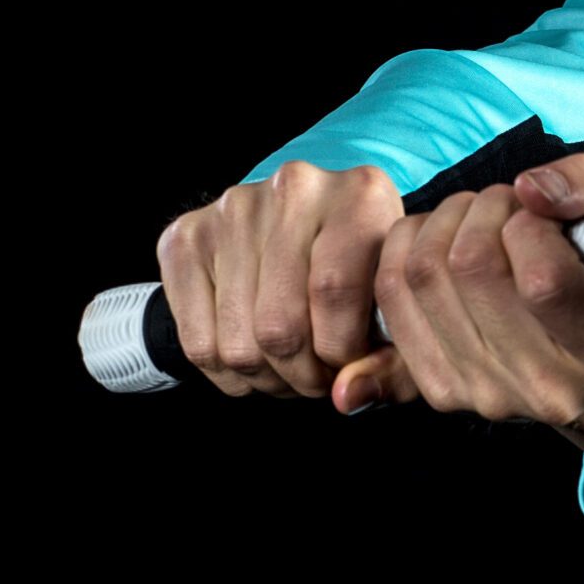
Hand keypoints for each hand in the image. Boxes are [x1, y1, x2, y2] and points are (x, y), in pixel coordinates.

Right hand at [155, 161, 400, 400]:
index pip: (334, 292)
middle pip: (279, 325)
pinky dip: (226, 374)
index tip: (349, 366)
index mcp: (360, 194)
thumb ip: (394, 357)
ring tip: (290, 367)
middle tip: (318, 377)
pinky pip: (197, 343)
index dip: (341, 352)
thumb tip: (349, 395)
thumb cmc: (366, 266)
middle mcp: (293, 189)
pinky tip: (256, 360)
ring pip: (238, 343)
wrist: (314, 218)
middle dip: (303, 375)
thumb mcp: (397, 300)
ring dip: (267, 378)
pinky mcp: (186, 237)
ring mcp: (232, 210)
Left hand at [332, 154, 583, 445]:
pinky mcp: (446, 392)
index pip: (542, 281)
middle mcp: (553, 390)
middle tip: (513, 204)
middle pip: (471, 268)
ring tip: (484, 220)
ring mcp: (493, 398)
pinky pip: (392, 300)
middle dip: (485, 209)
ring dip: (446, 222)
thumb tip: (529, 189)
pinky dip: (406, 249)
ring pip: (423, 276)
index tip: (548, 213)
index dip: (531, 223)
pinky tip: (446, 241)